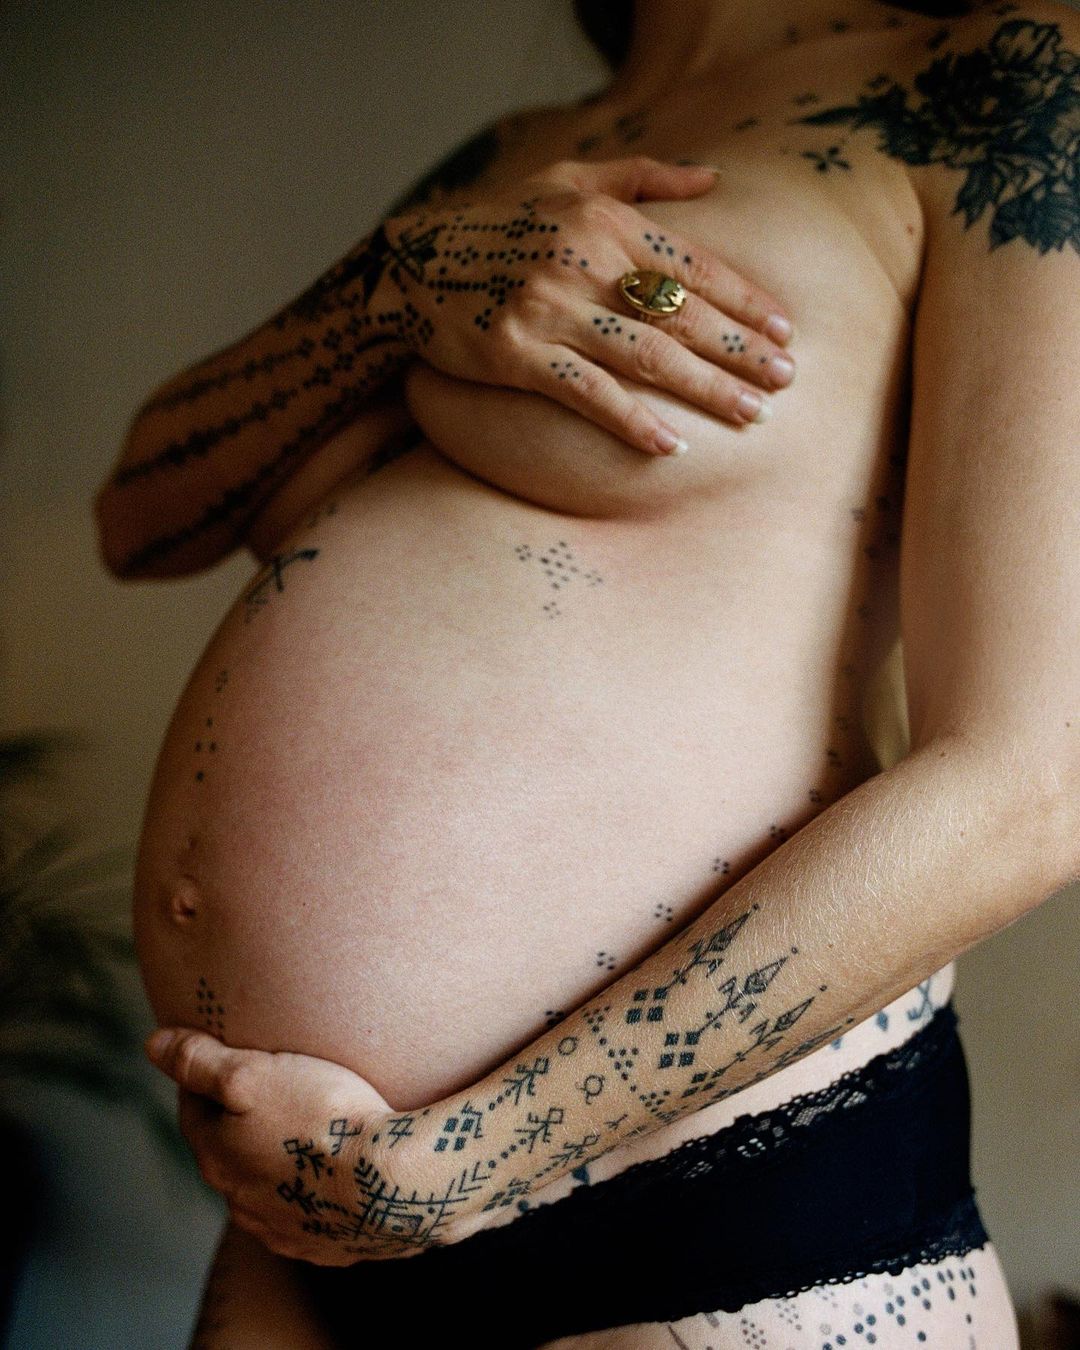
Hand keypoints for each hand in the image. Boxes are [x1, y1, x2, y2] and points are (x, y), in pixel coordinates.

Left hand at [146, 1028, 471, 1265]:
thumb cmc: (321, 1118)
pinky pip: (310, 1214)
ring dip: (277, 1160)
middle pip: (229, 1151)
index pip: (194, 1109)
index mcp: (217, 1157)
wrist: (392, 1183)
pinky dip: (314, 1191)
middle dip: (241, 1122)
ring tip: (309, 1128)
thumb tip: (152, 1044)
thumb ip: (199, 1061)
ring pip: (267, 1187)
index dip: (206, 1078)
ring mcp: (284, 1228)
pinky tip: (336, 1174)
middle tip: (273, 1087)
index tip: (229, 1055)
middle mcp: (241, 1201)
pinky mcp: (327, 1246)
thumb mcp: (252, 1074)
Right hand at [381, 157, 794, 453]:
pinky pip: (588, 395)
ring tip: (751, 412)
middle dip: (741, 349)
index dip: (744, 298)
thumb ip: (641, 177)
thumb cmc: (497, 223)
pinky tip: (670, 445)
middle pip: (681, 314)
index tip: (784, 328)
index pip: (692, 264)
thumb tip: (713, 178)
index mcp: (602, 219)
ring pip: (646, 357)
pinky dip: (632, 422)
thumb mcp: (565, 180)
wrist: (409, 267)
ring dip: (705, 388)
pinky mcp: (518, 357)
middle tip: (786, 378)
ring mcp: (549, 311)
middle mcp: (581, 262)